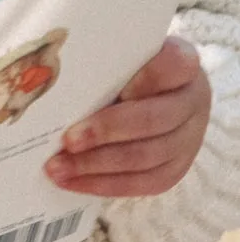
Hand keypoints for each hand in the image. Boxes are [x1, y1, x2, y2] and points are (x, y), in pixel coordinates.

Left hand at [44, 36, 210, 196]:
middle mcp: (193, 101)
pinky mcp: (177, 169)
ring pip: (146, 158)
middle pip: (153, 120)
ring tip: (58, 167)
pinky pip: (143, 184)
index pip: (175, 63)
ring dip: (96, 166)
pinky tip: (73, 183)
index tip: (119, 87)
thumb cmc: (132, 71)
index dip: (149, 77)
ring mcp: (189, 139)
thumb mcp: (125, 56)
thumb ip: (104, 62)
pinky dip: (105, 185)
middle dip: (106, 132)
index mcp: (183, 64)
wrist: (161, 97)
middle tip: (67, 140)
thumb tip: (47, 75)